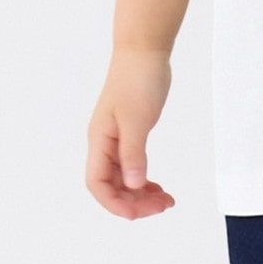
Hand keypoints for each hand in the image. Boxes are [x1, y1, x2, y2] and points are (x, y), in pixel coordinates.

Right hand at [86, 49, 176, 219]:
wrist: (144, 51)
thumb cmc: (138, 80)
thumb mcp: (137, 119)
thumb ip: (133, 153)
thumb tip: (134, 185)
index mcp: (100, 141)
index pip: (98, 184)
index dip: (115, 203)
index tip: (139, 213)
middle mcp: (104, 143)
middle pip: (111, 185)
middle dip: (134, 201)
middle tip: (163, 205)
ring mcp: (116, 138)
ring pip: (123, 177)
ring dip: (140, 193)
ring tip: (165, 200)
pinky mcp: (130, 132)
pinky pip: (132, 165)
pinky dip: (144, 178)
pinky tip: (157, 185)